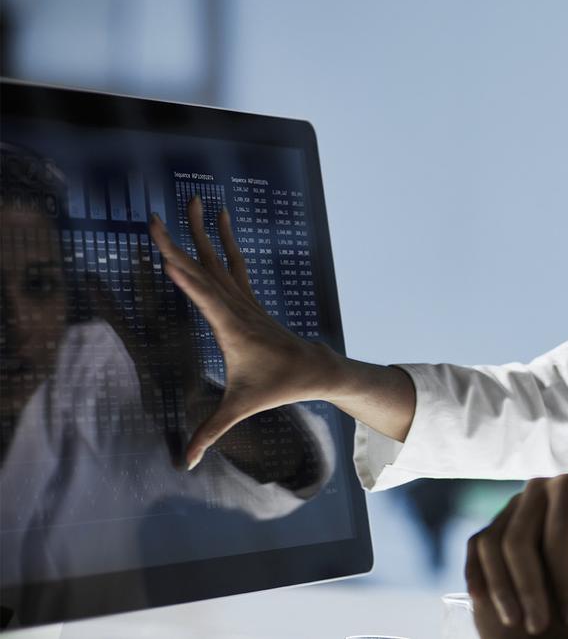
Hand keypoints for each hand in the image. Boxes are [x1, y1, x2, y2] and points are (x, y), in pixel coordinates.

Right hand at [149, 196, 340, 469]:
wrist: (315, 368)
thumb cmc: (277, 386)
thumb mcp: (241, 409)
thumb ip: (210, 433)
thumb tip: (186, 462)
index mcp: (231, 328)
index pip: (203, 297)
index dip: (184, 276)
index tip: (165, 254)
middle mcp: (237, 306)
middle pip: (204, 269)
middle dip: (180, 242)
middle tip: (157, 215)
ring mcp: (244, 298)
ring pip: (219, 259)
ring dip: (202, 230)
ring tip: (194, 200)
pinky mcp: (248, 298)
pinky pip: (233, 263)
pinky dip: (223, 241)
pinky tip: (220, 220)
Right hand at [466, 476, 567, 635]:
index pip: (560, 536)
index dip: (565, 579)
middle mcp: (536, 489)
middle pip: (519, 540)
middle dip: (528, 588)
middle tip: (540, 625)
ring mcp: (513, 504)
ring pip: (493, 544)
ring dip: (501, 587)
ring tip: (515, 621)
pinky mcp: (498, 521)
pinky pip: (478, 545)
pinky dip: (477, 573)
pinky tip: (483, 601)